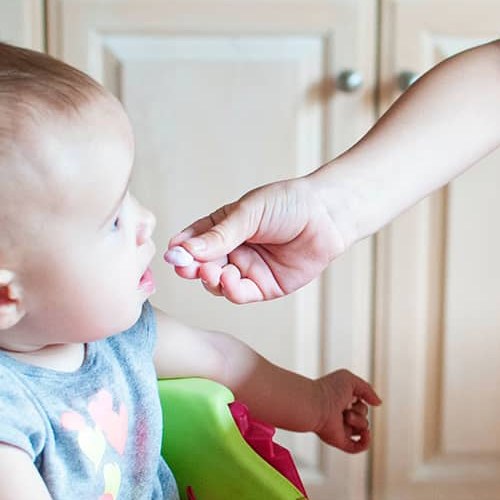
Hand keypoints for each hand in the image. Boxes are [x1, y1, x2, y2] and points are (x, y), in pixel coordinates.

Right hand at [165, 178, 345, 303]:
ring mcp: (247, 270)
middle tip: (186, 268)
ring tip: (212, 272)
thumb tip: (184, 249)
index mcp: (223, 227)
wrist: (327, 216)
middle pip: (201, 265)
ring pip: (217, 283)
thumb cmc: (288, 204)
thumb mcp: (248, 214)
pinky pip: (240, 294)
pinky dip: (231, 290)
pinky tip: (230, 279)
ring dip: (210, 280)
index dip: (181, 249)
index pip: (193, 241)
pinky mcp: (265, 287)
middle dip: (191, 268)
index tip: (172, 254)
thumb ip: (219, 235)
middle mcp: (232, 250)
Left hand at [313, 369, 380, 452]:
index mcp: (342, 403)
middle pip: (364, 416)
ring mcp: (341, 429)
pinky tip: (366, 433)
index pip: (361, 403)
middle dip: (360, 410)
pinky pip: (358, 447)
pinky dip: (366, 442)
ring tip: (344, 416)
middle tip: (344, 406)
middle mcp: (341, 416)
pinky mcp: (340, 441)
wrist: (315, 405)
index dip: (360, 398)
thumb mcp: (351, 380)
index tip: (350, 394)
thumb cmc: (328, 390)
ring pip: (363, 429)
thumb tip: (378, 403)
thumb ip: (367, 389)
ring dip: (358, 421)